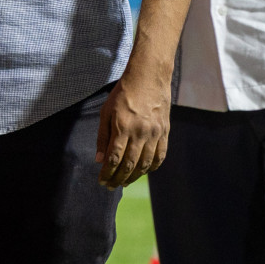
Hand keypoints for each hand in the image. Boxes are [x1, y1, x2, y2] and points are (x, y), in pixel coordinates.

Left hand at [95, 68, 171, 188]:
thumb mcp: (106, 112)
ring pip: (145, 164)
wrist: (148, 77)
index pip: (114, 159)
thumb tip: (100, 160)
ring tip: (124, 182)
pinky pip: (160, 156)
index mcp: (122, 127)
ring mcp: (154, 133)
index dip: (107, 174)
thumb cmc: (123, 93)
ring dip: (134, 177)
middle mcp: (140, 133)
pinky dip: (152, 167)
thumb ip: (103, 137)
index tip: (101, 181)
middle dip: (118, 179)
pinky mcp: (164, 132)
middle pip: (129, 165)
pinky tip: (144, 171)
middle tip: (111, 186)